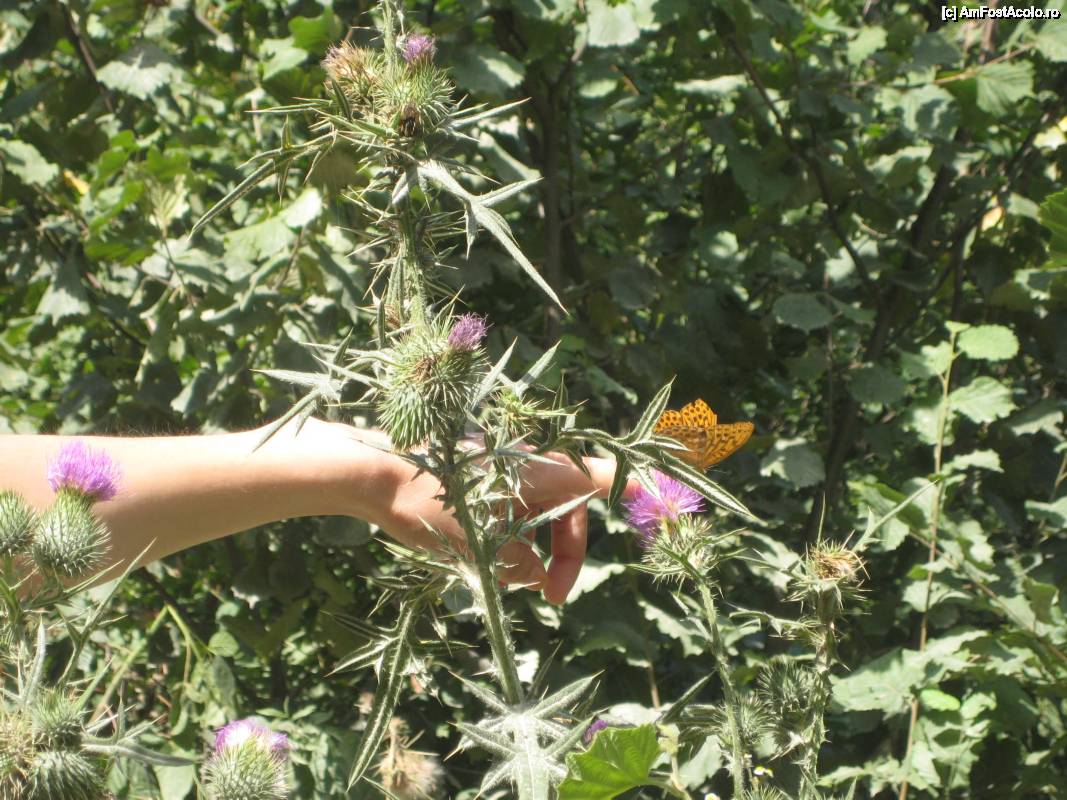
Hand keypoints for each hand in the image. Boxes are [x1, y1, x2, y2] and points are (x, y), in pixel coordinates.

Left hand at [271, 418, 633, 604]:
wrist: (373, 475)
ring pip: (541, 518)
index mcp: (545, 472)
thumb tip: (536, 578)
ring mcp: (507, 475)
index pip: (607, 476)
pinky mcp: (483, 484)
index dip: (641, 488)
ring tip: (511, 585)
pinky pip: (515, 515)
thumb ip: (522, 566)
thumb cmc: (433, 502)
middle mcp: (533, 468)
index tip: (669, 500)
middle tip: (553, 599)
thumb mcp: (485, 546)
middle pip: (572, 512)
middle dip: (567, 556)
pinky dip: (511, 541)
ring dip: (535, 553)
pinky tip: (487, 564)